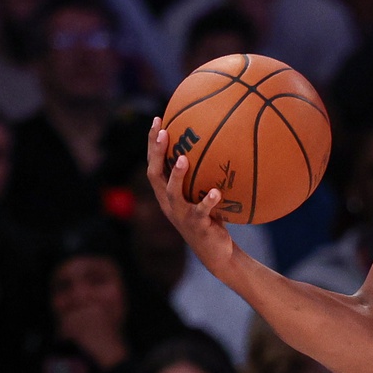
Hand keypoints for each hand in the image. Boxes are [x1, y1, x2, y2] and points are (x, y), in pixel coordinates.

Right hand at [146, 119, 238, 269]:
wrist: (216, 252)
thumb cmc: (211, 219)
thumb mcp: (204, 194)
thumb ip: (205, 176)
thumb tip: (220, 146)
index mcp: (166, 193)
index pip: (154, 164)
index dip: (152, 143)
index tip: (158, 120)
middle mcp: (168, 203)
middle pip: (154, 174)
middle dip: (156, 152)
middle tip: (163, 131)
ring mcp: (181, 215)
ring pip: (172, 193)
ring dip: (177, 175)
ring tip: (183, 158)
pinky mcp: (197, 226)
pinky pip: (201, 212)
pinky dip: (208, 202)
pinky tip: (217, 192)